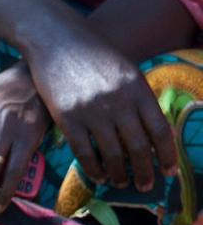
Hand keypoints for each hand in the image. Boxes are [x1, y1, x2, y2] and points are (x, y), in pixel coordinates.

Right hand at [27, 28, 177, 191]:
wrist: (56, 40)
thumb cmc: (93, 54)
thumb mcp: (124, 70)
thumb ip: (137, 98)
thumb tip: (149, 133)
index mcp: (137, 89)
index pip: (160, 130)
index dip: (167, 155)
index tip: (168, 171)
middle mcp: (118, 102)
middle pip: (137, 148)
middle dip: (144, 172)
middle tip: (146, 185)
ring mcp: (92, 112)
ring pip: (112, 155)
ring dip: (119, 175)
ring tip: (120, 182)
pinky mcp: (68, 118)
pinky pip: (84, 152)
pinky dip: (94, 169)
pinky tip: (99, 175)